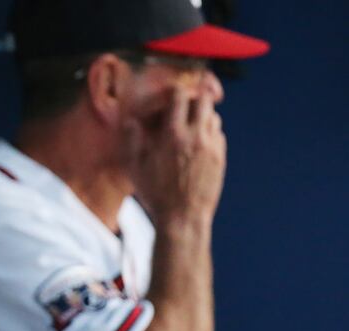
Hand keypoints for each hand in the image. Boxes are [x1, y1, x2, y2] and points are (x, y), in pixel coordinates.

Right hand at [122, 85, 226, 228]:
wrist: (182, 218)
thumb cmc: (156, 194)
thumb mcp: (135, 167)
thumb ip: (132, 140)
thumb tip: (130, 121)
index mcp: (173, 135)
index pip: (180, 97)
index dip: (175, 91)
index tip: (170, 94)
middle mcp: (195, 137)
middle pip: (203, 101)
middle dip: (193, 99)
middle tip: (184, 105)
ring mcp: (211, 147)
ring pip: (213, 117)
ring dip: (202, 116)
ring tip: (190, 126)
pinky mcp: (220, 158)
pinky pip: (219, 135)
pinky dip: (209, 133)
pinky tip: (198, 144)